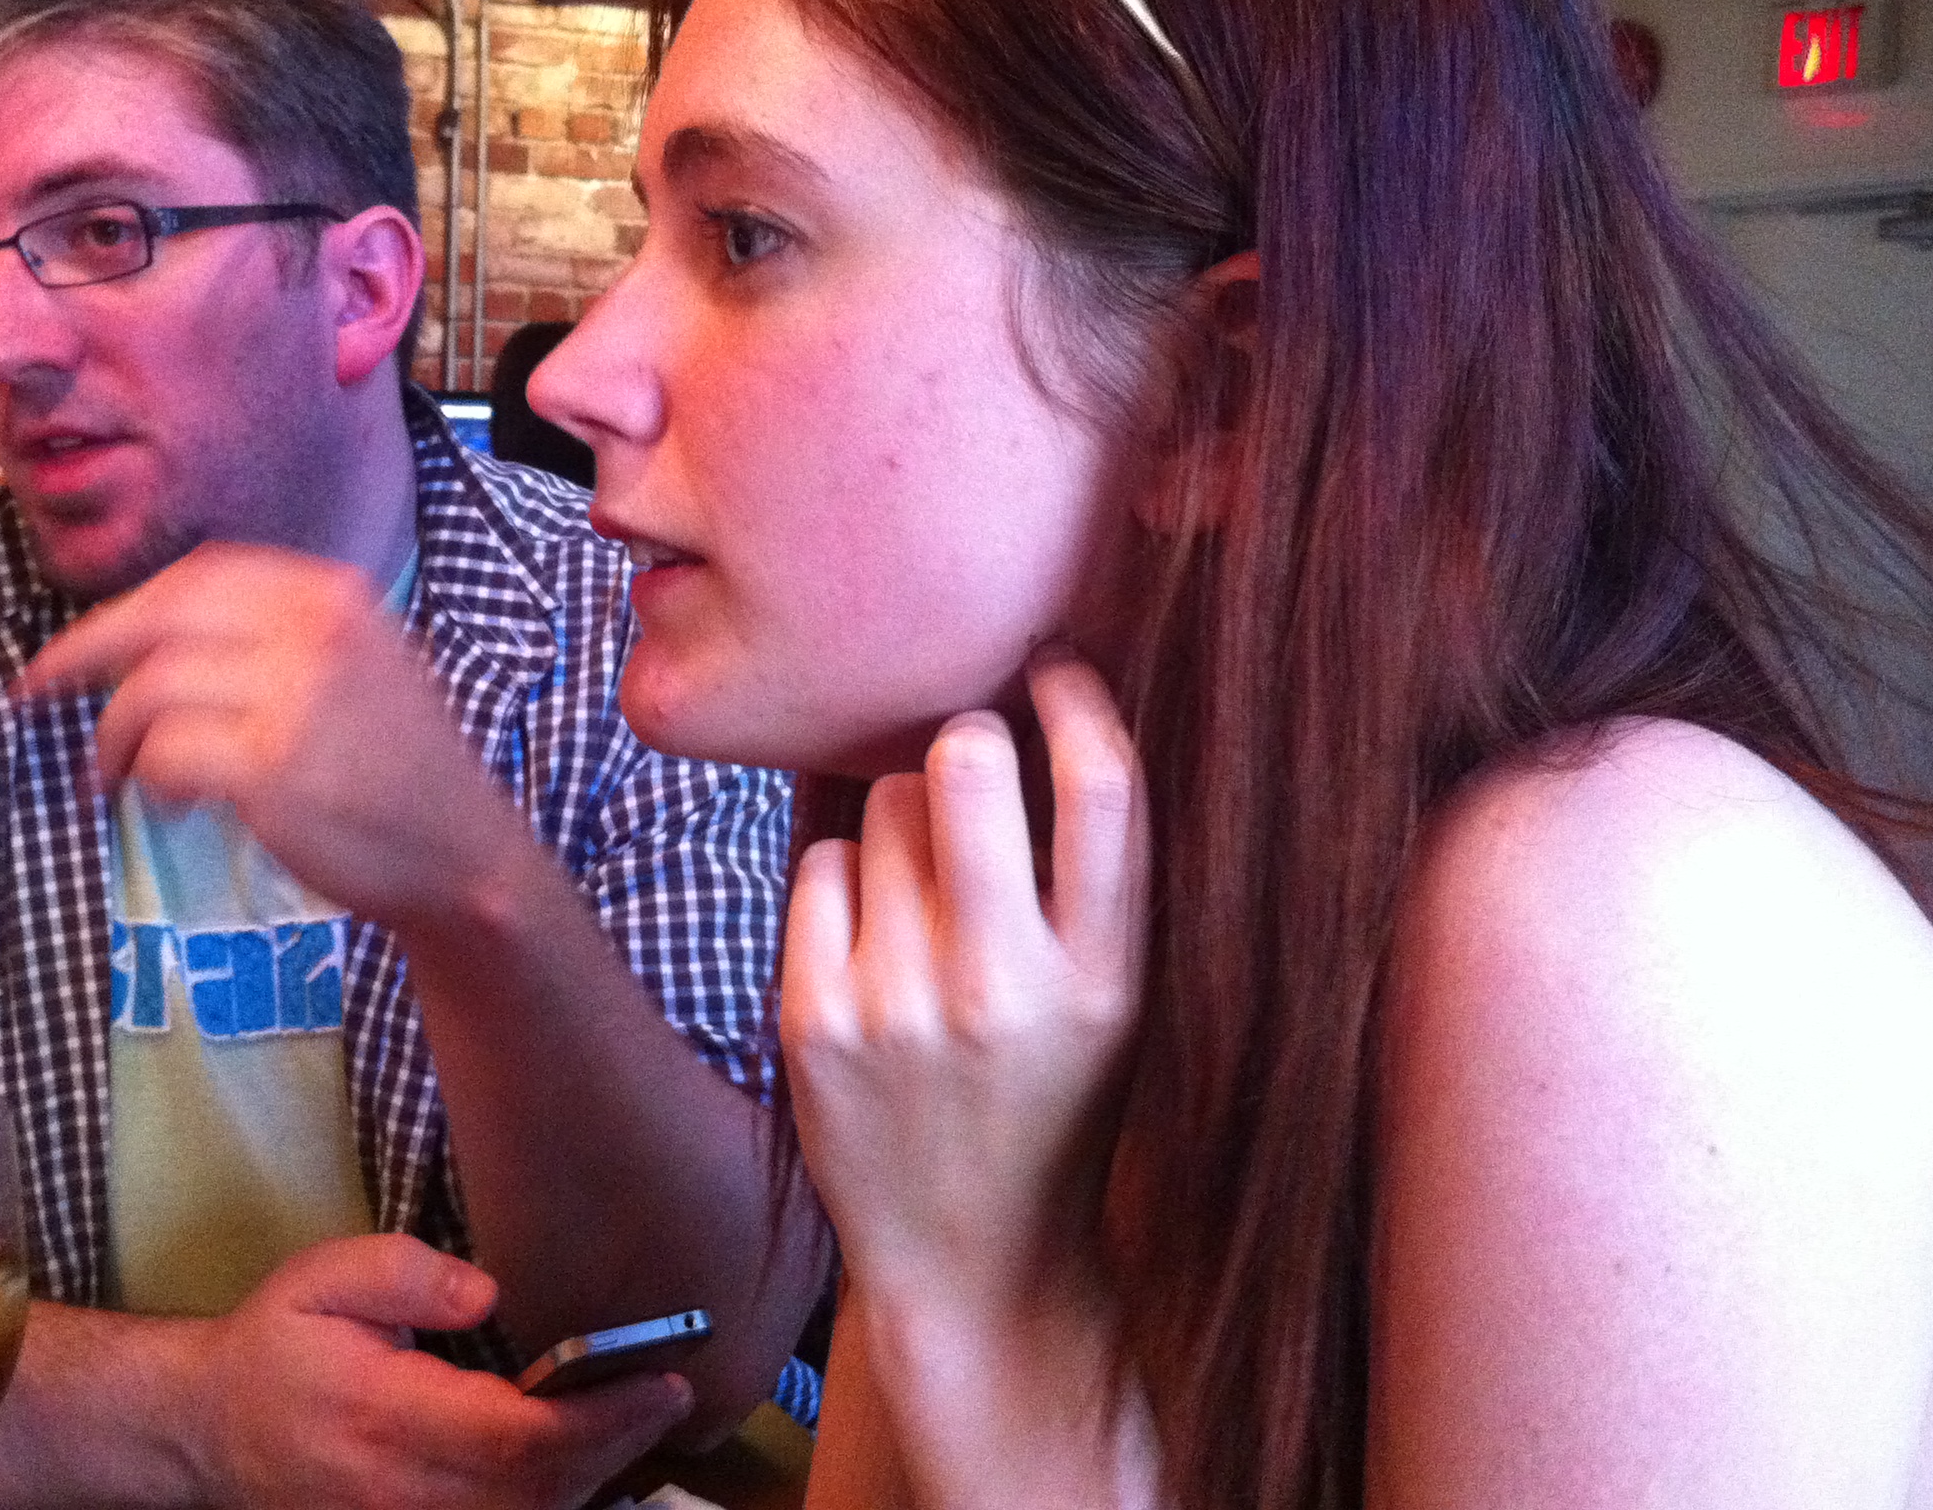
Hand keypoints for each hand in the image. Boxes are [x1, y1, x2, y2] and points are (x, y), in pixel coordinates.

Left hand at [16, 542, 536, 929]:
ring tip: (112, 778)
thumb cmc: (401, 773)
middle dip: (83, 654)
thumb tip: (155, 639)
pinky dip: (147, 780)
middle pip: (159, 617)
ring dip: (111, 738)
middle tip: (37, 692)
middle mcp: (314, 630)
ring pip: (149, 689)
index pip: (199, 578)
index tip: (79, 645)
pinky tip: (167, 806)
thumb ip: (278, 638)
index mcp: (332, 596)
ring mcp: (294, 696)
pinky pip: (165, 756)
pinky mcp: (272, 768)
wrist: (466, 857)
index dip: (125, 610)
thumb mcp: (361, 665)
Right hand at [187, 1233, 692, 1509]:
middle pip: (540, 1492)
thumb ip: (404, 1275)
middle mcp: (404, 1493)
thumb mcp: (321, 1279)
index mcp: (387, 1417)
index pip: (521, 1438)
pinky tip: (587, 1461)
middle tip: (672, 1394)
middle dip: (619, 1447)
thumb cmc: (276, 1346)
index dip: (605, 1420)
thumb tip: (490, 1294)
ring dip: (596, 1479)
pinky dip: (554, 1502)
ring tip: (641, 1420)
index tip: (665, 1381)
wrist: (207, 1432)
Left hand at [780, 646, 1148, 1320]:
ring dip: (902, 820)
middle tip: (968, 774)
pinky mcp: (814, 1020)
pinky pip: (820, 866)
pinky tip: (873, 945)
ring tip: (926, 898)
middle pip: (968, 761)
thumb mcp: (1117, 1004)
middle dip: (965, 744)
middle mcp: (1005, 986)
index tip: (1054, 667)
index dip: (1078, 699)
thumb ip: (1093, 878)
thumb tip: (1039, 705)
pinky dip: (844, 883)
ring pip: (882, 803)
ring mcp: (899, 1004)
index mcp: (1107, 977)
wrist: (975, 1264)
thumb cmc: (1051, 1102)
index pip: (1105, 788)